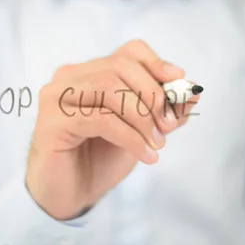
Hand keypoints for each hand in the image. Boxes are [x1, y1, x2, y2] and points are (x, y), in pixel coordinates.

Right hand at [25, 40, 199, 219]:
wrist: (71, 194)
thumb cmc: (102, 157)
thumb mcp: (141, 130)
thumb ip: (164, 111)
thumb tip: (192, 92)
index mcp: (91, 72)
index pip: (128, 51)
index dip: (156, 63)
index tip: (179, 83)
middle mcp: (69, 77)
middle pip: (119, 66)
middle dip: (152, 95)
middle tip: (168, 126)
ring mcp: (56, 97)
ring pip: (108, 88)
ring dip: (141, 116)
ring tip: (157, 143)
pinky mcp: (51, 122)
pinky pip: (99, 119)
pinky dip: (129, 137)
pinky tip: (145, 155)